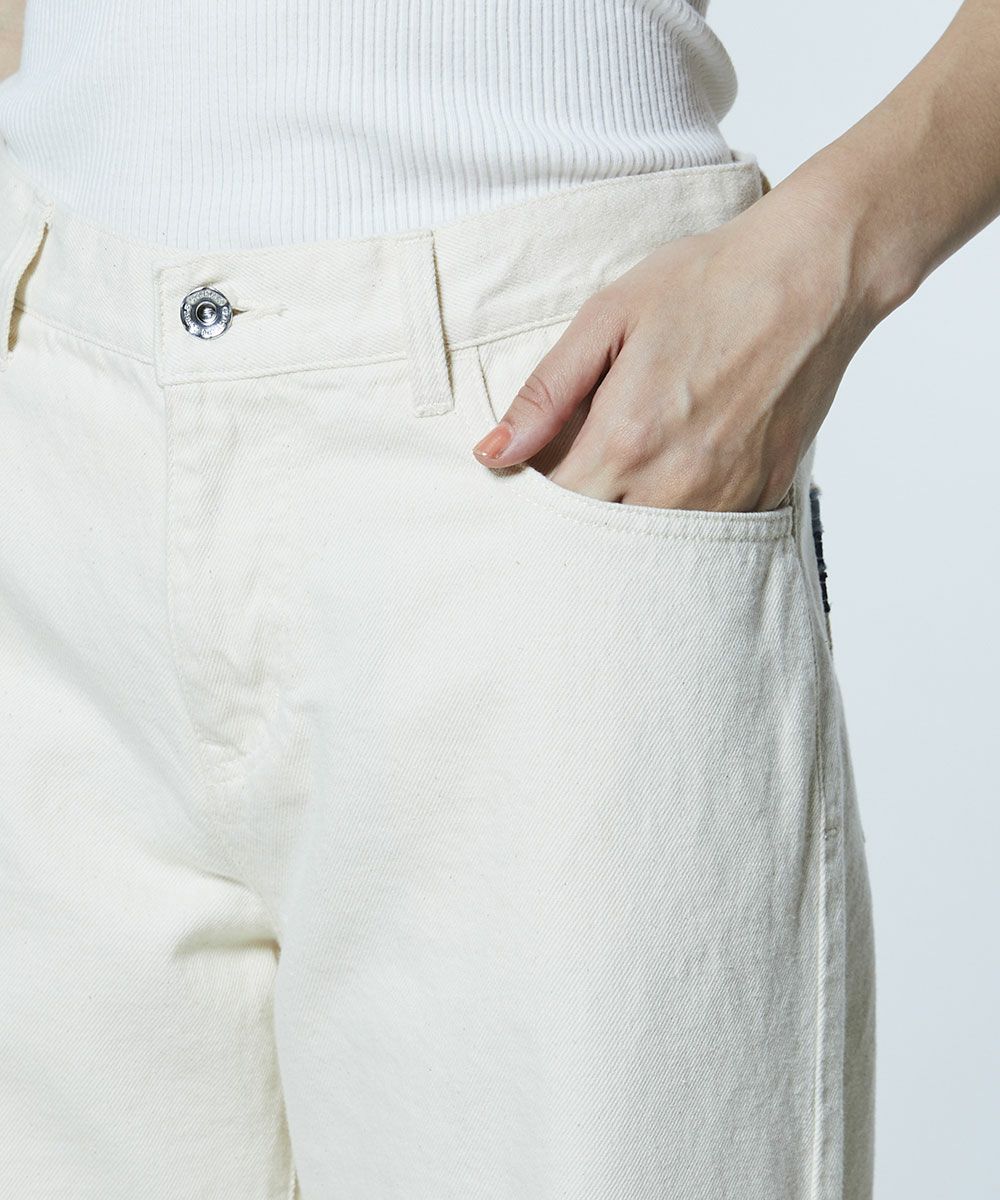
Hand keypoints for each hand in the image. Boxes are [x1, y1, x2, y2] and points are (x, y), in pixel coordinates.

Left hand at [471, 169, 882, 512]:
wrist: (812, 275)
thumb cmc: (707, 284)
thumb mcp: (607, 320)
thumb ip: (545, 395)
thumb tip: (492, 453)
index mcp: (625, 441)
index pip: (553, 511)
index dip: (532, 499)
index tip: (533, 474)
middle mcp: (674, 485)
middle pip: (598, 541)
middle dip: (576, 521)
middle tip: (577, 477)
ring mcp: (724, 498)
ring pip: (651, 547)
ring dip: (626, 522)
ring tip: (631, 470)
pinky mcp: (763, 496)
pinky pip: (704, 533)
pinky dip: (678, 518)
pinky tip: (677, 474)